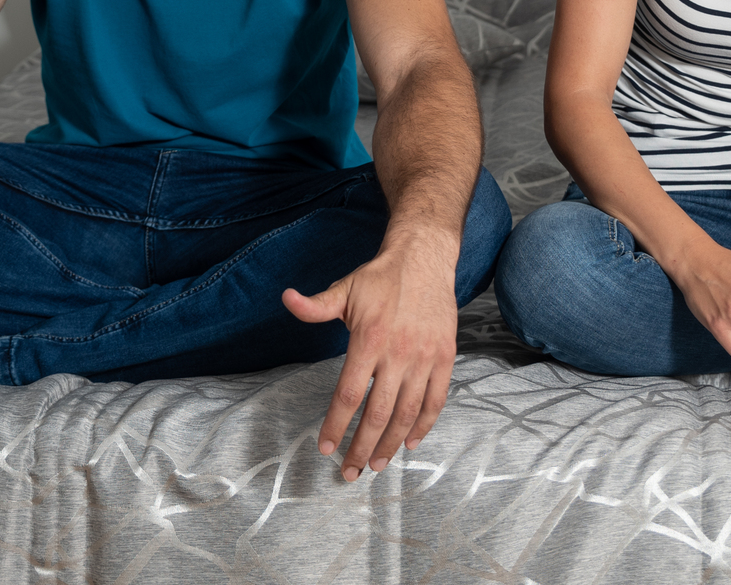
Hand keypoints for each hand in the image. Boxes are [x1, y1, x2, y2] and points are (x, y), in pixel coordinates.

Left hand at [283, 244, 459, 481]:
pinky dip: (423, 425)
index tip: (326, 448)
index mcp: (369, 339)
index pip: (349, 394)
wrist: (425, 259)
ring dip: (391, 444)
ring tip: (376, 465)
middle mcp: (399, 353)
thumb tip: (286, 299)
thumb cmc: (381, 278)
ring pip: (407, 413)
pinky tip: (410, 442)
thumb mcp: (345, 289)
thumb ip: (315, 306)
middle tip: (349, 471)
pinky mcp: (444, 358)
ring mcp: (424, 357)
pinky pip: (435, 400)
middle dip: (361, 447)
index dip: (336, 425)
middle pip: (378, 413)